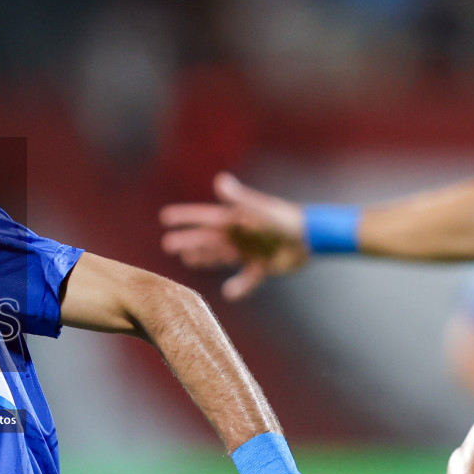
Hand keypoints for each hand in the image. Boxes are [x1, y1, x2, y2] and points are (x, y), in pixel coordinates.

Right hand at [160, 172, 309, 299]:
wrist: (309, 237)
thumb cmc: (283, 218)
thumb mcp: (259, 208)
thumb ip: (239, 198)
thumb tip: (219, 180)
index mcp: (233, 220)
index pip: (203, 217)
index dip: (184, 217)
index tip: (165, 217)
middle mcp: (238, 235)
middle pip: (207, 239)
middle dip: (187, 241)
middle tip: (167, 244)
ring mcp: (248, 251)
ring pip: (219, 256)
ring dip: (204, 258)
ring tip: (187, 259)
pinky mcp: (260, 267)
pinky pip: (246, 279)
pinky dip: (239, 287)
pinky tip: (229, 293)